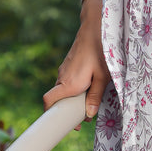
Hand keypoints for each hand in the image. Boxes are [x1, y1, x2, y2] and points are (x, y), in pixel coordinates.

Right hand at [42, 5, 110, 120]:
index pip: (48, 101)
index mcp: (69, 84)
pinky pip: (67, 81)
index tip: (61, 123)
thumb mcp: (103, 77)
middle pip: (58, 99)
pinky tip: (89, 87)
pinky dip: (74, 89)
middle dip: (68, 110)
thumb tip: (88, 115)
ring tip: (89, 103)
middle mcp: (63, 78)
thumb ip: (95, 96)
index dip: (50, 113)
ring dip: (72, 99)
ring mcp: (64, 70)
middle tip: (82, 119)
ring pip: (64, 90)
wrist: (96, 27)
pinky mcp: (68, 65)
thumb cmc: (101, 52)